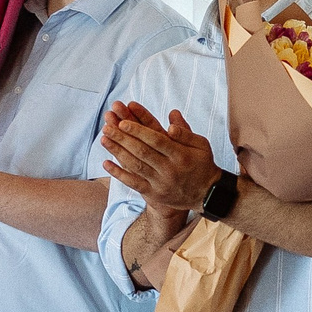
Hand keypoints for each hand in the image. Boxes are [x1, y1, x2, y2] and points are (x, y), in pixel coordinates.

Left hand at [100, 101, 220, 214]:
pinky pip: (133, 183)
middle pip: (142, 152)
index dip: (139, 131)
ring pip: (135, 166)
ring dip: (117, 152)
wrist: (206, 195)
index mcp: (181, 155)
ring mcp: (160, 183)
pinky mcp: (154, 193)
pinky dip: (119, 174)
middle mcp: (169, 169)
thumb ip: (185, 131)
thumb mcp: (201, 145)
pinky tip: (106, 163)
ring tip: (104, 139)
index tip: (123, 122)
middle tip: (107, 127)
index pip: (156, 140)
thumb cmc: (202, 164)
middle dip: (123, 138)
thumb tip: (171, 116)